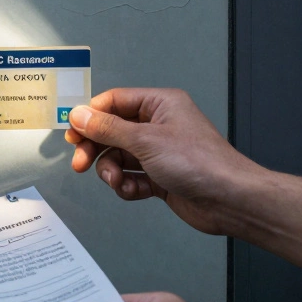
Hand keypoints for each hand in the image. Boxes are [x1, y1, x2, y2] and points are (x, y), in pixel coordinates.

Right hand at [64, 88, 301, 270]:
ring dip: (112, 171)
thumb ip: (107, 128)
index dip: (91, 116)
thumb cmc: (196, 162)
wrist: (229, 200)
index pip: (114, 102)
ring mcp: (160, 152)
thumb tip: (78, 114)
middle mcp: (159, 125)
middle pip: (112, 131)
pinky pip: (131, 176)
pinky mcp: (161, 176)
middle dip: (96, 149)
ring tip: (117, 182)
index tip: (73, 133)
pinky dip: (127, 185)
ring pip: (119, 157)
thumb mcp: (144, 141)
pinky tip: (133, 191)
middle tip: (81, 164)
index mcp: (160, 104)